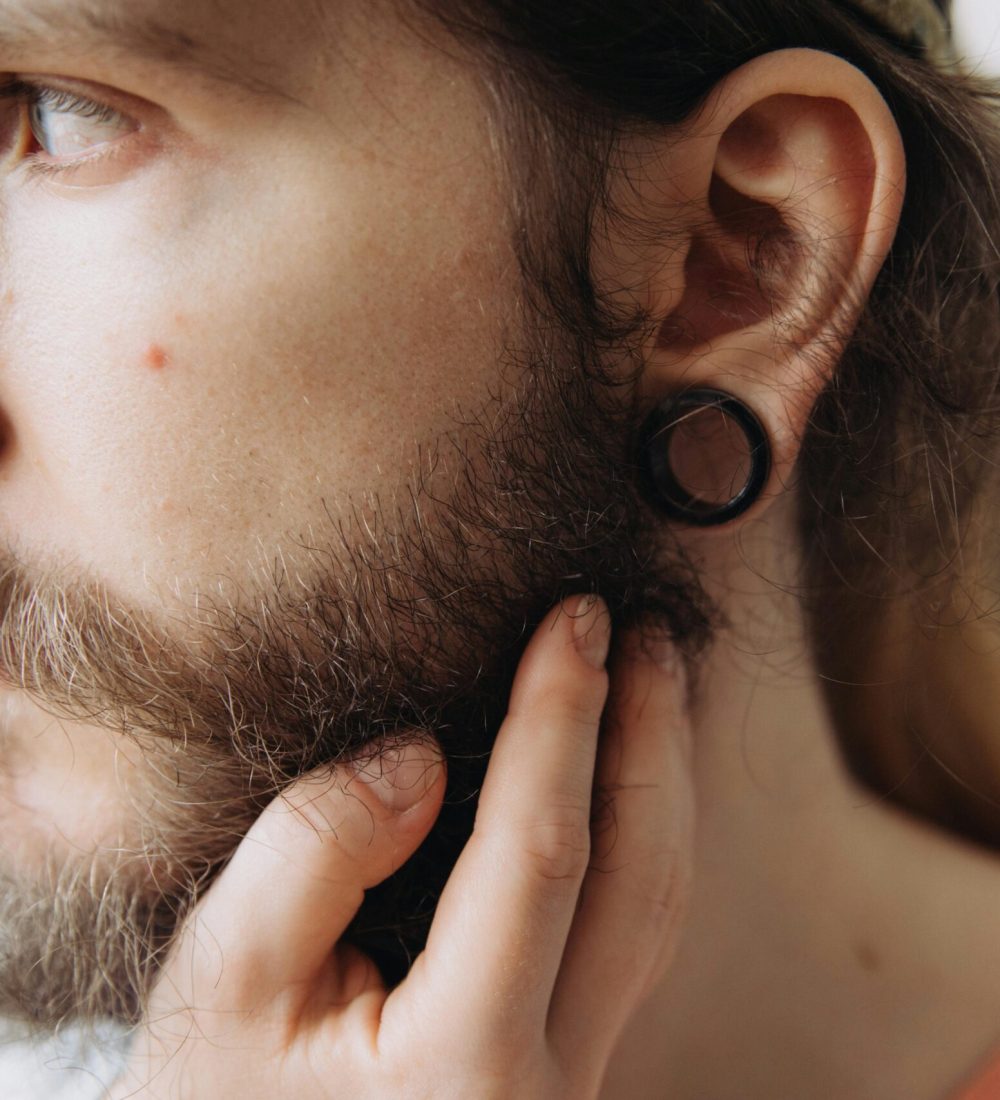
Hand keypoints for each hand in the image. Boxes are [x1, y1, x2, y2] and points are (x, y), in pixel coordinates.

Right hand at [109, 596, 694, 1099]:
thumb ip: (317, 849)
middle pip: (640, 881)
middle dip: (651, 739)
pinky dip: (639, 838)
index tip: (578, 619)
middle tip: (645, 633)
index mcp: (462, 1065)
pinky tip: (623, 779)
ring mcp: (572, 1084)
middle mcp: (549, 1085)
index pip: (541, 851)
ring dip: (660, 784)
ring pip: (654, 912)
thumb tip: (421, 755)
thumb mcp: (224, 975)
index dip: (563, 717)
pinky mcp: (566, 1070)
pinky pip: (632, 935)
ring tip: (651, 685)